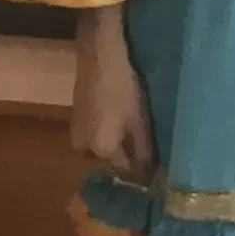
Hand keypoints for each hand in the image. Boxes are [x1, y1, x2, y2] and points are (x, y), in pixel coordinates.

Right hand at [72, 9, 154, 184]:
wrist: (99, 55)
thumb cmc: (123, 89)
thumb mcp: (140, 123)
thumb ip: (144, 154)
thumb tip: (151, 180)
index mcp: (100, 152)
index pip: (125, 172)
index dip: (143, 171)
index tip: (159, 168)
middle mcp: (83, 148)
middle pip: (112, 159)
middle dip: (129, 156)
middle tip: (151, 146)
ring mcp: (76, 132)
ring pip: (103, 146)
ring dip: (119, 143)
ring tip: (138, 131)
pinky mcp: (75, 117)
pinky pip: (95, 133)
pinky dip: (109, 131)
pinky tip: (122, 118)